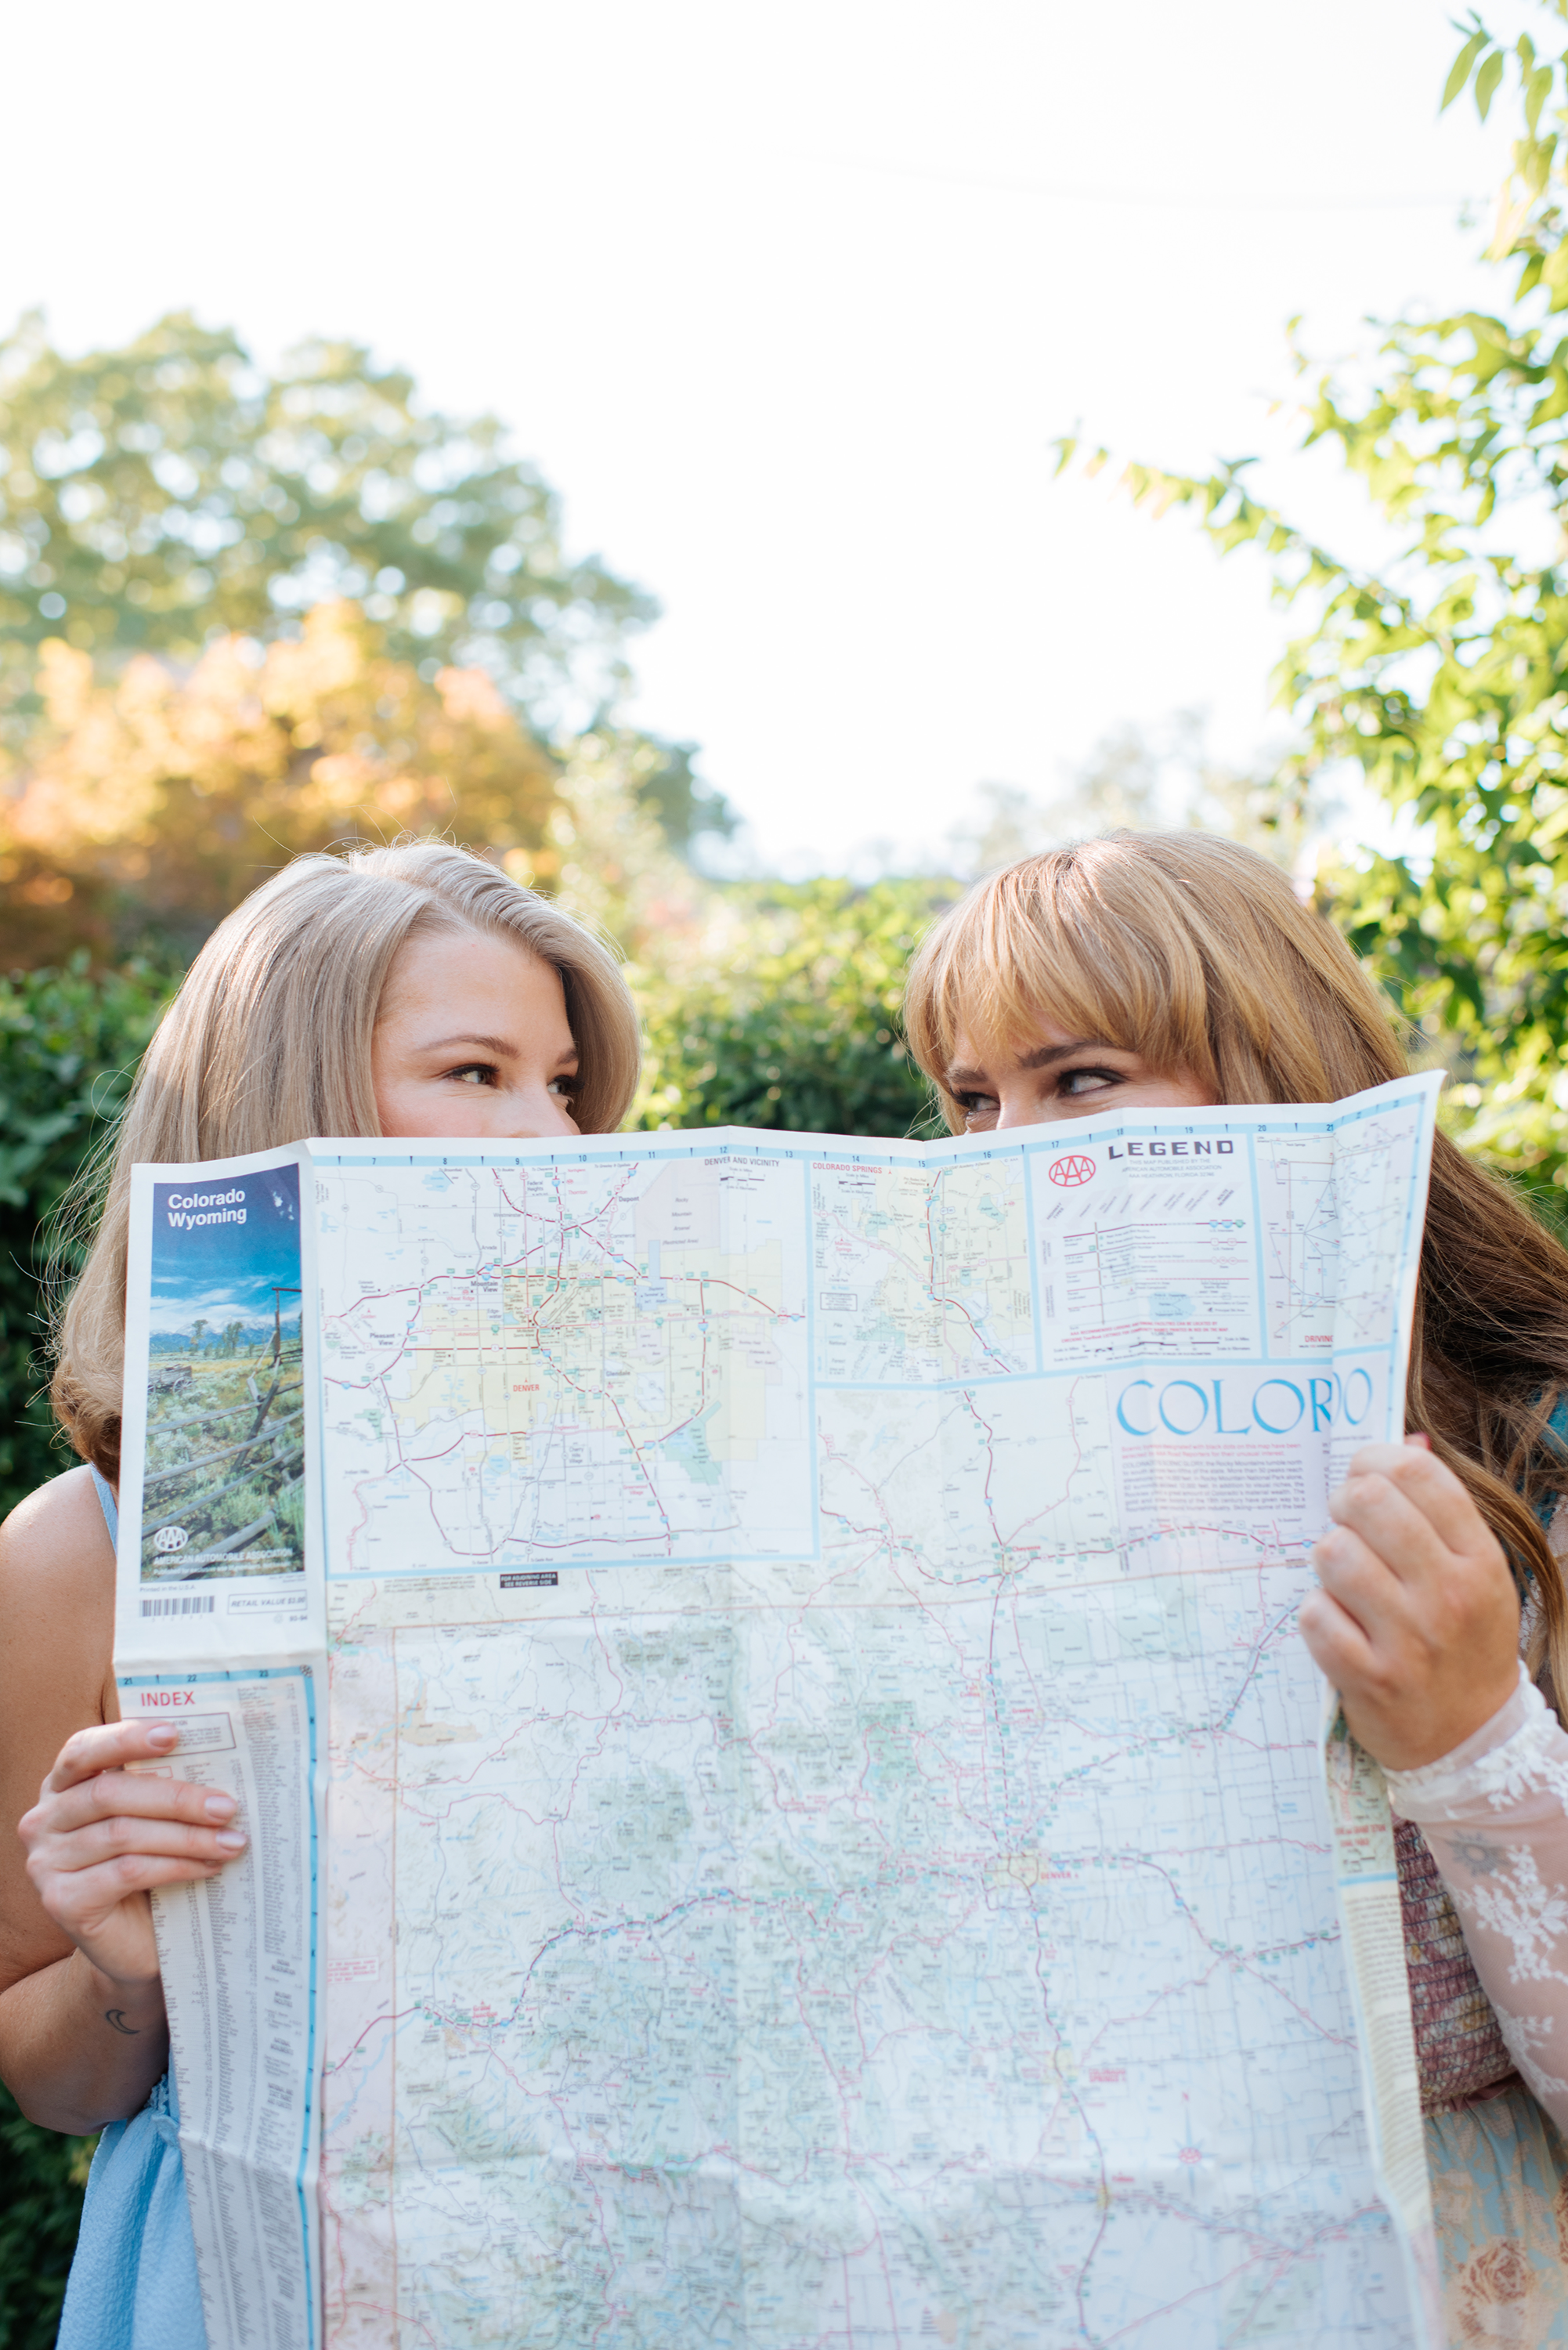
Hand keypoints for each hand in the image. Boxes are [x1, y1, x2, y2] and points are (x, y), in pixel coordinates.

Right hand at [19, 1720, 247, 1996]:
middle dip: (176, 1797)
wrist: (133, 1943)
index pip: (84, 1749)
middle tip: (227, 1806)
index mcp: (62, 1786)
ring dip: (187, 1836)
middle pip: (110, 1794)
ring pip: (123, 1834)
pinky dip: (176, 1866)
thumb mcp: (152, 1819)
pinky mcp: (61, 1901)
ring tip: (231, 1841)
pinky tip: (209, 1867)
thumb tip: (221, 1754)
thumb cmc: (148, 1867)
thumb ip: (163, 1784)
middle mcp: (44, 1820)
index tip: (174, 1734)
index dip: (125, 1738)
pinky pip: (127, 1872)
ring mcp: (45, 1863)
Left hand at [1298, 1437, 1521, 1771]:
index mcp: (1479, 1560)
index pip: (1418, 1472)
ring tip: (1345, 1583)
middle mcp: (1448, 1595)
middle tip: (1348, 1529)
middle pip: (1368, 1501)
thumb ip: (1439, 1509)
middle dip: (1344, 1506)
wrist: (1473, 1741)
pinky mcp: (1369, 1679)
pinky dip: (1317, 1615)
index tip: (1364, 1479)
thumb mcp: (1473, 1573)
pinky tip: (1339, 1625)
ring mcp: (1410, 1639)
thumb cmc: (1463, 1643)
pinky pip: (1314, 1615)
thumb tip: (1405, 1437)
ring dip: (1328, 1563)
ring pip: (1333, 1553)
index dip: (1375, 1461)